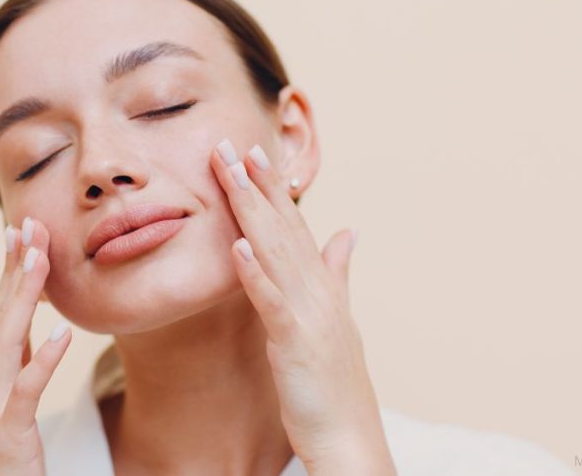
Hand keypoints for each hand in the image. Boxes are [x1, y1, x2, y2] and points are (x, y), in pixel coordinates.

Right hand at [0, 217, 71, 475]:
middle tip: (28, 224)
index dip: (9, 272)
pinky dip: (44, 359)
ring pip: (6, 342)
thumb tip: (39, 333)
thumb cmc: (7, 462)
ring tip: (40, 259)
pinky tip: (64, 333)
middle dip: (14, 269)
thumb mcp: (14, 407)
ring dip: (22, 297)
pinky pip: (26, 391)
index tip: (19, 232)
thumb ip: (22, 369)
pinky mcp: (7, 432)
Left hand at [210, 138, 395, 474]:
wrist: (349, 437)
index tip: (252, 153)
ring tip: (233, 173)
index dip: (273, 188)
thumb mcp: (337, 320)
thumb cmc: (335, 383)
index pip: (294, 225)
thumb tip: (347, 232)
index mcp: (322, 285)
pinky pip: (271, 302)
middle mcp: (318, 290)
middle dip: (257, 184)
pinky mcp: (295, 341)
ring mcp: (309, 314)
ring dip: (253, 211)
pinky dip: (255, 272)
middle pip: (283, 227)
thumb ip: (339, 272)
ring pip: (276, 251)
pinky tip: (236, 246)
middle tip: (232, 144)